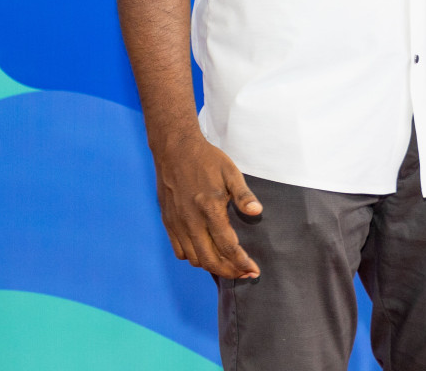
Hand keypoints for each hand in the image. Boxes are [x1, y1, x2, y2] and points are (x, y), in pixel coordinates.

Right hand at [153, 132, 262, 278]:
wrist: (174, 150)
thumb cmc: (206, 160)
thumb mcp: (230, 173)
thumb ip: (243, 195)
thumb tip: (257, 212)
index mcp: (209, 209)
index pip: (227, 246)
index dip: (241, 262)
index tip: (253, 270)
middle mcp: (191, 221)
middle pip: (210, 260)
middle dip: (229, 271)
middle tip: (244, 274)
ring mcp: (177, 224)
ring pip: (194, 259)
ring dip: (212, 267)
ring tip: (228, 266)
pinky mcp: (168, 223)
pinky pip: (179, 251)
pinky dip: (194, 258)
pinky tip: (206, 254)